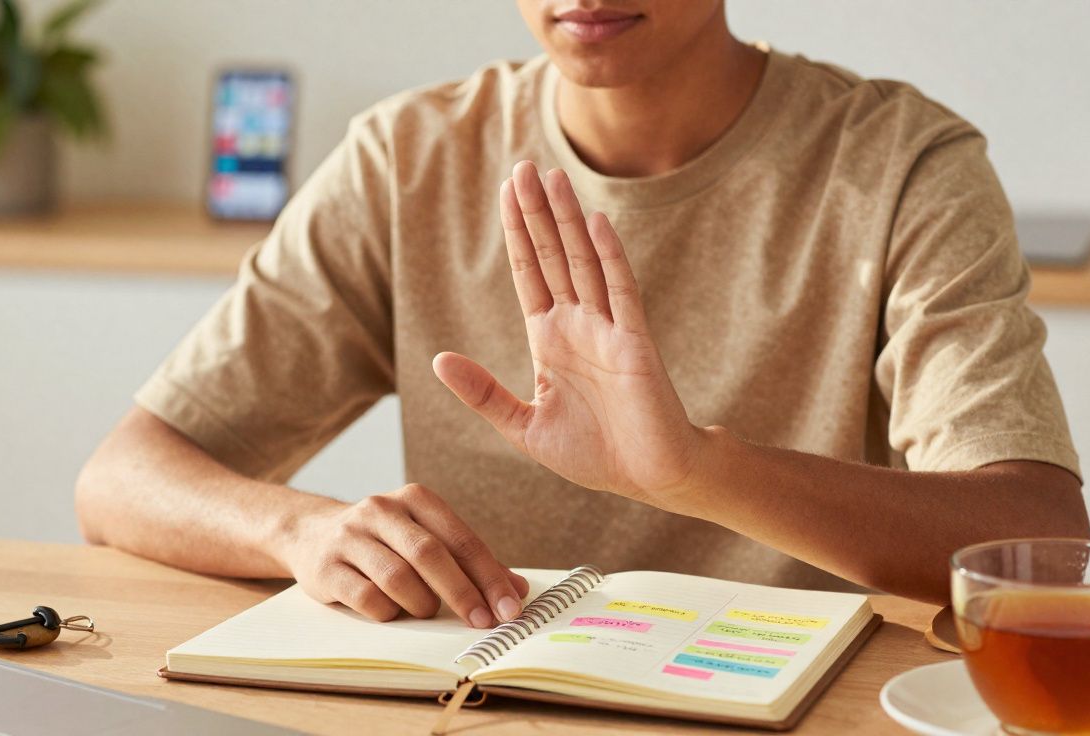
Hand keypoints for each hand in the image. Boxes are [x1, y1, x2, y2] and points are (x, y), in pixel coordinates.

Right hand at [282, 483, 528, 626]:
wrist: (312, 533)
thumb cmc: (385, 542)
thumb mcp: (425, 538)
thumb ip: (469, 562)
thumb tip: (518, 590)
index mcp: (414, 498)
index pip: (461, 539)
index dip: (489, 576)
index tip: (510, 608)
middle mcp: (381, 510)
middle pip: (430, 555)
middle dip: (463, 594)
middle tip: (484, 623)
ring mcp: (350, 537)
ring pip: (398, 578)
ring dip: (421, 604)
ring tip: (426, 610)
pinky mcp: (326, 566)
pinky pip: (367, 598)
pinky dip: (388, 612)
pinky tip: (392, 612)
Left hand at [433, 161, 704, 504]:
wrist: (651, 480)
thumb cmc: (595, 455)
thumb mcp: (523, 427)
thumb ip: (484, 393)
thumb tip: (438, 360)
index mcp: (551, 341)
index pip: (529, 274)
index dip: (517, 233)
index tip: (507, 194)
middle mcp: (579, 326)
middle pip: (552, 256)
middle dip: (537, 213)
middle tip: (522, 167)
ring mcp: (608, 330)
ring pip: (584, 263)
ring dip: (568, 221)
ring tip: (553, 177)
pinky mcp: (636, 345)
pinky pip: (621, 292)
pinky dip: (609, 258)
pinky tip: (596, 224)